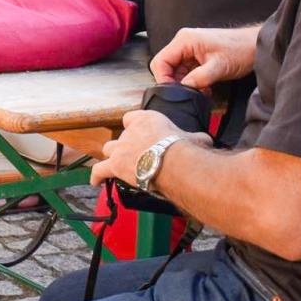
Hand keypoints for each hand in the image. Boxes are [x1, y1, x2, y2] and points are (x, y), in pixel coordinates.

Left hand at [90, 109, 208, 188]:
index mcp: (146, 120)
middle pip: (120, 136)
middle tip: (135, 156)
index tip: (139, 133)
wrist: (175, 162)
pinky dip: (97, 176)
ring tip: (118, 166)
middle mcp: (129, 132)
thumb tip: (205, 139)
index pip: (131, 118)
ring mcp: (120, 148)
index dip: (134, 125)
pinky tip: (96, 182)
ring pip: (108, 150)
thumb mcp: (195, 138)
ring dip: (112, 158)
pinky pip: (100, 170)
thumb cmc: (186, 149)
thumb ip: (195, 137)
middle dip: (125, 145)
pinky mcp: (115, 165)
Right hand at [151, 25, 260, 90]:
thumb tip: (183, 91)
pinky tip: (202, 88)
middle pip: (166, 65)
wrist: (256, 45)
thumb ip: (198, 78)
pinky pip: (186, 69)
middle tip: (186, 95)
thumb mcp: (219, 67)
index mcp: (184, 40)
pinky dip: (191, 80)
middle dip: (174, 82)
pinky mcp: (196, 55)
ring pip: (176, 69)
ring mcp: (189, 48)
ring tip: (198, 92)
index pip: (161, 61)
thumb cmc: (241, 50)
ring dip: (184, 83)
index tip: (172, 94)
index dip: (163, 79)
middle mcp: (183, 42)